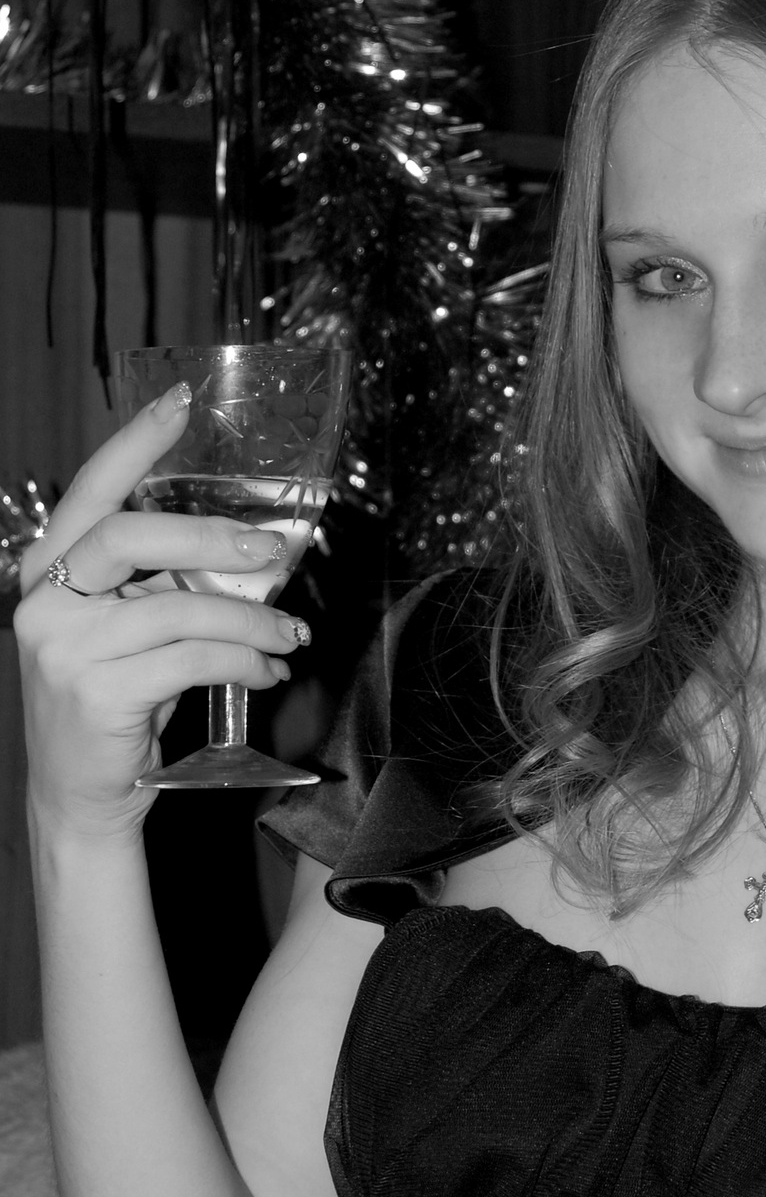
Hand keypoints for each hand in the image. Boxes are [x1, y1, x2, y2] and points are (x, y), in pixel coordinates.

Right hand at [15, 384, 305, 839]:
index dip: (134, 442)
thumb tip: (247, 549)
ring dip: (251, 620)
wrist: (82, 795)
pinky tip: (269, 671)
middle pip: (129, 536)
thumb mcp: (125, 629)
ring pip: (178, 609)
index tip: (180, 401)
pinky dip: (245, 661)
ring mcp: (65, 649)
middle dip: (209, 537)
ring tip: (290, 634)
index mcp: (47, 571)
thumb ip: (157, 586)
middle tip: (267, 549)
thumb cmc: (115, 701)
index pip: (90, 491)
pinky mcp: (97, 693)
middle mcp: (45, 602)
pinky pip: (193, 659)